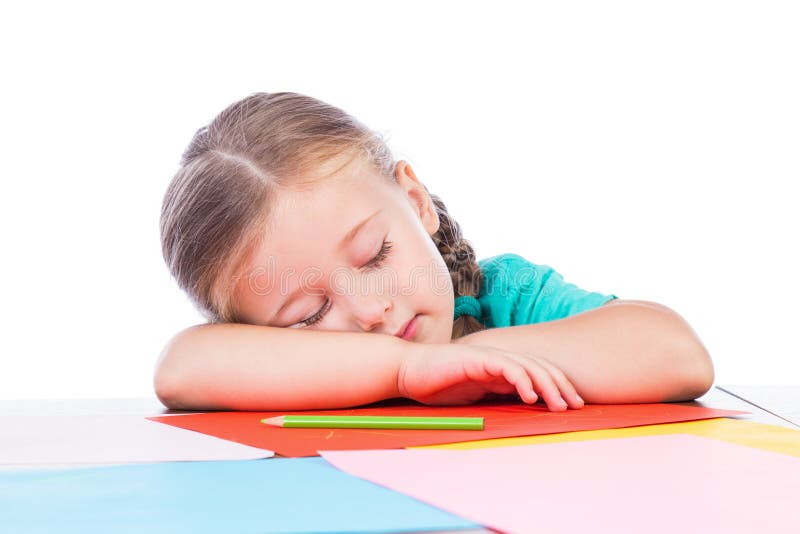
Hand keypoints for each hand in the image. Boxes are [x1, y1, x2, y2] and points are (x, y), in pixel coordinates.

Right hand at [397, 342, 583, 410]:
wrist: (409, 371)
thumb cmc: (437, 385)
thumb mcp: (474, 395)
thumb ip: (497, 395)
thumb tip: (523, 405)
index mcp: (500, 368)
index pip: (537, 373)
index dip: (557, 386)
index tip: (571, 405)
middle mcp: (500, 359)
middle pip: (540, 367)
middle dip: (561, 386)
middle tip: (575, 406)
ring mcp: (489, 356)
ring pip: (529, 366)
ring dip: (547, 385)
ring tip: (558, 404)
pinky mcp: (478, 357)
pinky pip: (506, 367)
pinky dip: (521, 380)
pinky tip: (529, 396)